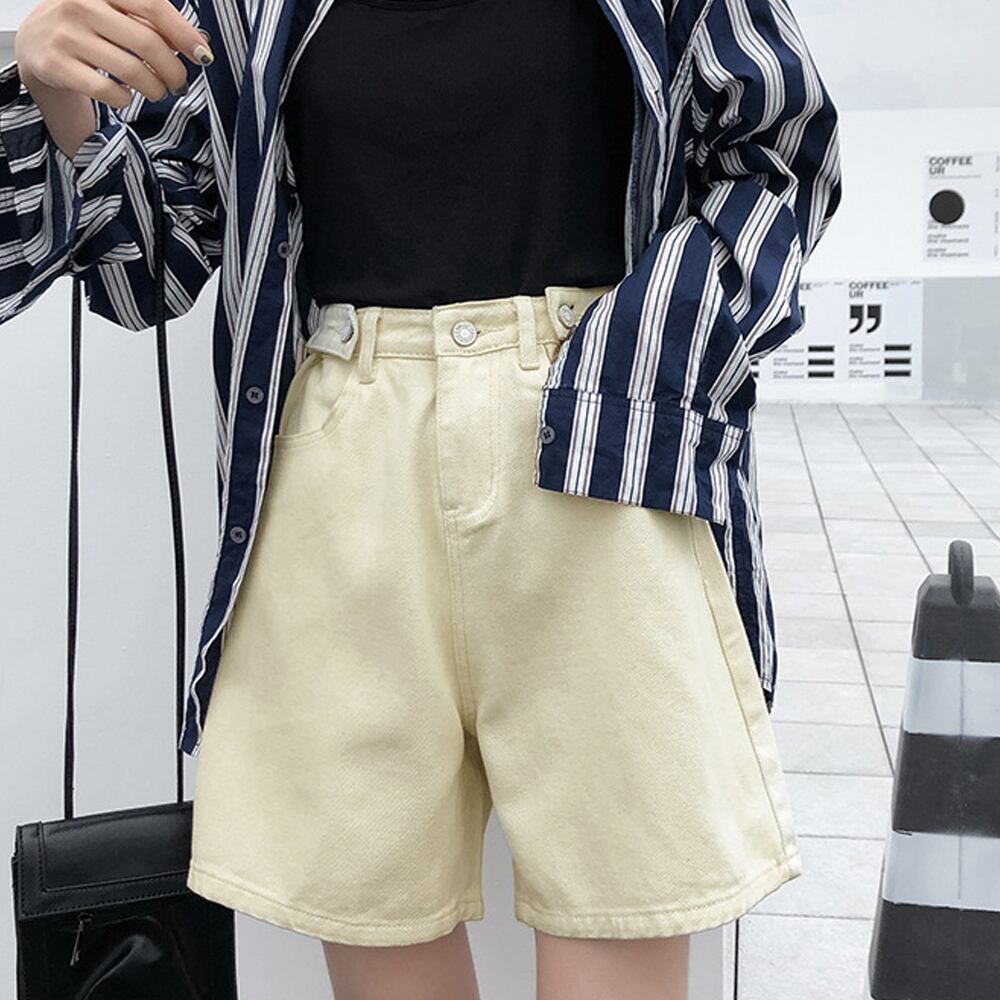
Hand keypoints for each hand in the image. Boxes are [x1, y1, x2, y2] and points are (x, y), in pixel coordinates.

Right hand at [14, 0, 212, 108]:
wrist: (36, 42)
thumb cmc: (88, 27)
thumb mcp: (117, 13)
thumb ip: (152, 23)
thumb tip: (197, 42)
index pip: (152, 5)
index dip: (183, 33)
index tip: (203, 55)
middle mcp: (80, 4)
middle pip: (147, 43)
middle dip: (173, 70)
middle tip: (178, 83)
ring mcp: (66, 34)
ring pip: (132, 71)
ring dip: (155, 89)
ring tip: (156, 91)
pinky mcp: (57, 65)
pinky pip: (109, 91)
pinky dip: (126, 99)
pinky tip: (125, 95)